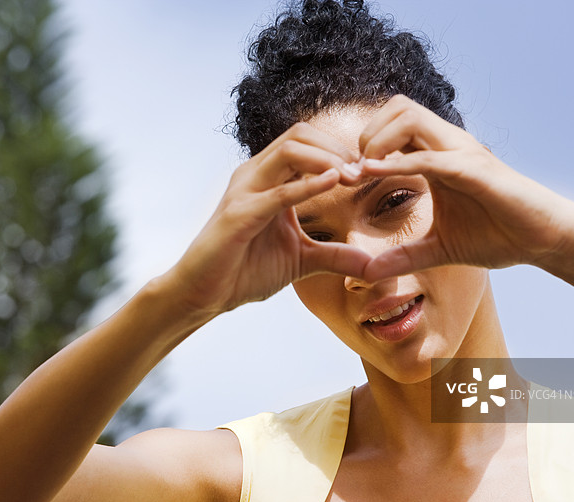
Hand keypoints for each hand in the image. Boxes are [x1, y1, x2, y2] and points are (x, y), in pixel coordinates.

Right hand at [169, 122, 372, 316]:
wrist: (203, 294)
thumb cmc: (244, 271)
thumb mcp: (301, 260)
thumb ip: (334, 256)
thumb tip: (371, 266)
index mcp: (269, 179)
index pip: (307, 143)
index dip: (341, 151)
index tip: (369, 173)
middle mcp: (255, 175)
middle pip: (300, 135)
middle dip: (338, 148)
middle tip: (366, 172)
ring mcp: (244, 191)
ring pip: (289, 151)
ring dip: (328, 159)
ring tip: (354, 177)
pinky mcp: (239, 214)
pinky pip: (278, 192)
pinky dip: (308, 185)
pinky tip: (333, 183)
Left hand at [357, 95, 573, 281]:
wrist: (544, 239)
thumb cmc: (498, 235)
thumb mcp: (439, 249)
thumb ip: (403, 257)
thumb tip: (367, 273)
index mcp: (437, 157)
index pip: (393, 127)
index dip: (363, 146)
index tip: (345, 177)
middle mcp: (448, 146)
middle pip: (397, 107)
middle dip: (366, 133)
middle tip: (352, 170)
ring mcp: (462, 153)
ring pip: (410, 117)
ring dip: (378, 140)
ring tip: (363, 172)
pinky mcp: (475, 169)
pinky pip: (430, 157)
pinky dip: (399, 163)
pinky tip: (375, 174)